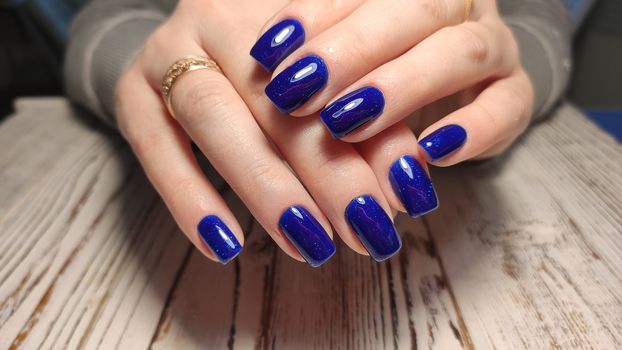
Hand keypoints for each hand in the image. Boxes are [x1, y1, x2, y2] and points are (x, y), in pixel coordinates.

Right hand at [115, 0, 437, 265]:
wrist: (188, 43)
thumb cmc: (275, 69)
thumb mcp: (326, 83)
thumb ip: (365, 120)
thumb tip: (407, 187)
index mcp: (285, 7)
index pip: (339, 75)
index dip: (377, 138)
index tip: (408, 196)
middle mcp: (221, 16)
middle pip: (277, 96)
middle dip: (327, 172)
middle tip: (366, 231)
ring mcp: (168, 49)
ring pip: (214, 115)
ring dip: (264, 187)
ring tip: (308, 244)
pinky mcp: (131, 91)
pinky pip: (155, 147)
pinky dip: (189, 199)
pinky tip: (225, 246)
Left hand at [252, 0, 533, 163]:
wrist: (454, 83)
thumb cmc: (381, 64)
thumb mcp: (345, 53)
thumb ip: (317, 49)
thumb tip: (265, 66)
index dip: (316, 15)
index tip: (270, 52)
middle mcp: (457, 5)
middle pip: (418, 9)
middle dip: (353, 51)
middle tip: (298, 92)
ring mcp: (492, 46)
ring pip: (462, 51)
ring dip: (401, 87)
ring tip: (347, 123)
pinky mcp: (513, 95)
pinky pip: (507, 106)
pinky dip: (473, 129)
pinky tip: (430, 153)